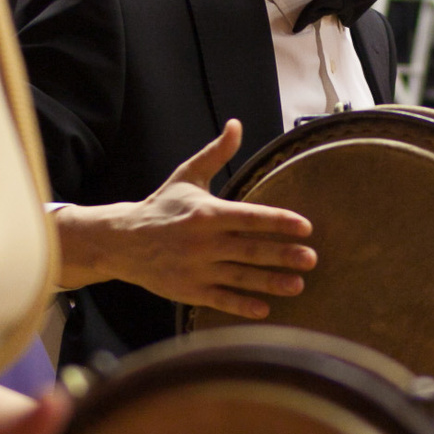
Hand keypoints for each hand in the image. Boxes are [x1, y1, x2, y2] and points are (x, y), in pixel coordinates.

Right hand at [59, 121, 317, 316]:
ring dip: (270, 282)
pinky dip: (241, 306)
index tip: (305, 226)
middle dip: (282, 254)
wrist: (122, 241)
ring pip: (240, 277)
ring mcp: (196, 268)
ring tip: (298, 285)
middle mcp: (202, 242)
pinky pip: (219, 299)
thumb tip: (236, 124)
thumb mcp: (187, 176)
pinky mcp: (189, 290)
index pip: (248, 217)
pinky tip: (265, 310)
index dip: (277, 221)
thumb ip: (216, 153)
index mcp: (206, 213)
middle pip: (249, 249)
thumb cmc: (162, 207)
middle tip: (312, 258)